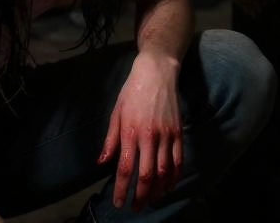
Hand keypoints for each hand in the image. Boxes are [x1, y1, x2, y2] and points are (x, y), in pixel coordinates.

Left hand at [98, 51, 182, 210]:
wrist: (157, 72)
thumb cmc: (132, 91)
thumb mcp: (116, 112)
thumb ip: (110, 140)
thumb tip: (101, 163)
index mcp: (131, 131)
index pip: (125, 168)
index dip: (122, 189)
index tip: (119, 202)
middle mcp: (149, 136)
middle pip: (146, 175)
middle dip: (141, 196)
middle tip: (135, 208)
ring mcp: (166, 135)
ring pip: (164, 171)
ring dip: (157, 191)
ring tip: (151, 200)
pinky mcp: (178, 132)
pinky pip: (178, 160)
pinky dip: (174, 176)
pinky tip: (168, 186)